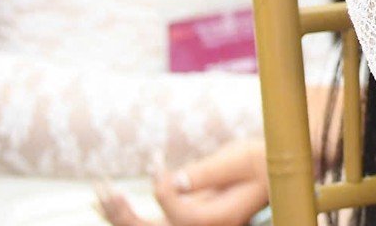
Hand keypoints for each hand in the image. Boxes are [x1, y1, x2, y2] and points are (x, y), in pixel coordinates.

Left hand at [94, 140, 268, 225]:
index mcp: (222, 219)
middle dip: (126, 216)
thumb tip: (173, 182)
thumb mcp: (242, 157)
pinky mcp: (184, 219)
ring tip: (99, 190)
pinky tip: (105, 200)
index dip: (163, 191)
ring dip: (119, 215)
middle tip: (106, 189)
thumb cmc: (264, 158)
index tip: (156, 160)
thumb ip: (209, 171)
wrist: (276, 169)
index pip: (183, 216)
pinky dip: (125, 213)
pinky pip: (150, 223)